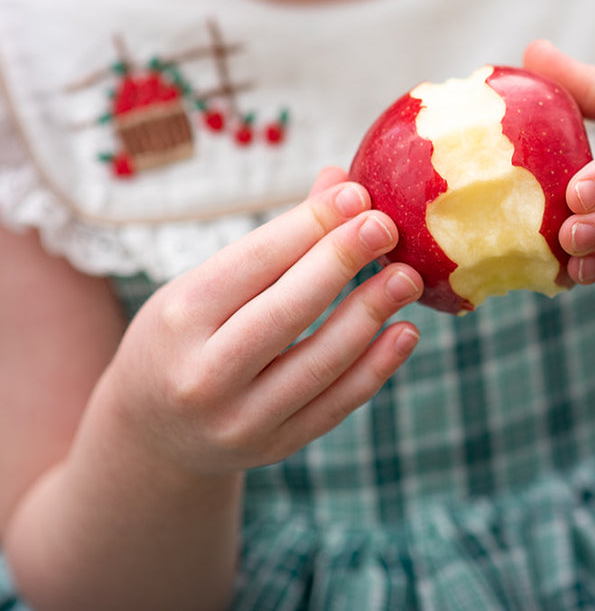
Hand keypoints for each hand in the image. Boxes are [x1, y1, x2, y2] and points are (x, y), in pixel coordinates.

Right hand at [92, 168, 421, 474]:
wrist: (151, 433)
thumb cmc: (186, 337)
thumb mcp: (204, 285)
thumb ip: (276, 242)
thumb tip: (339, 182)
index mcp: (178, 319)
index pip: (253, 263)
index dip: (309, 225)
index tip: (357, 195)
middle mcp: (203, 375)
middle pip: (287, 311)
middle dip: (342, 262)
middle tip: (386, 227)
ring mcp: (240, 420)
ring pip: (320, 361)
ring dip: (371, 313)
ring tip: (408, 276)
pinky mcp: (275, 447)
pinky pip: (336, 404)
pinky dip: (377, 367)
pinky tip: (406, 331)